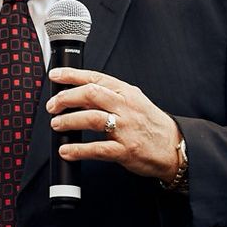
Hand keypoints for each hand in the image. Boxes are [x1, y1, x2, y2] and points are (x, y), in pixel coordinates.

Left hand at [46, 67, 182, 182]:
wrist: (173, 147)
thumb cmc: (150, 124)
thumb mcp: (133, 102)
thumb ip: (108, 97)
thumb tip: (78, 96)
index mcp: (126, 92)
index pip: (96, 77)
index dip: (72, 75)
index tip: (55, 75)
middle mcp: (125, 107)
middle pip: (91, 94)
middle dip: (66, 98)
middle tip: (53, 106)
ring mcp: (126, 129)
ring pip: (92, 119)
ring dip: (69, 121)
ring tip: (57, 125)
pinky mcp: (125, 150)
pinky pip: (97, 149)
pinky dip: (78, 150)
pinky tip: (66, 151)